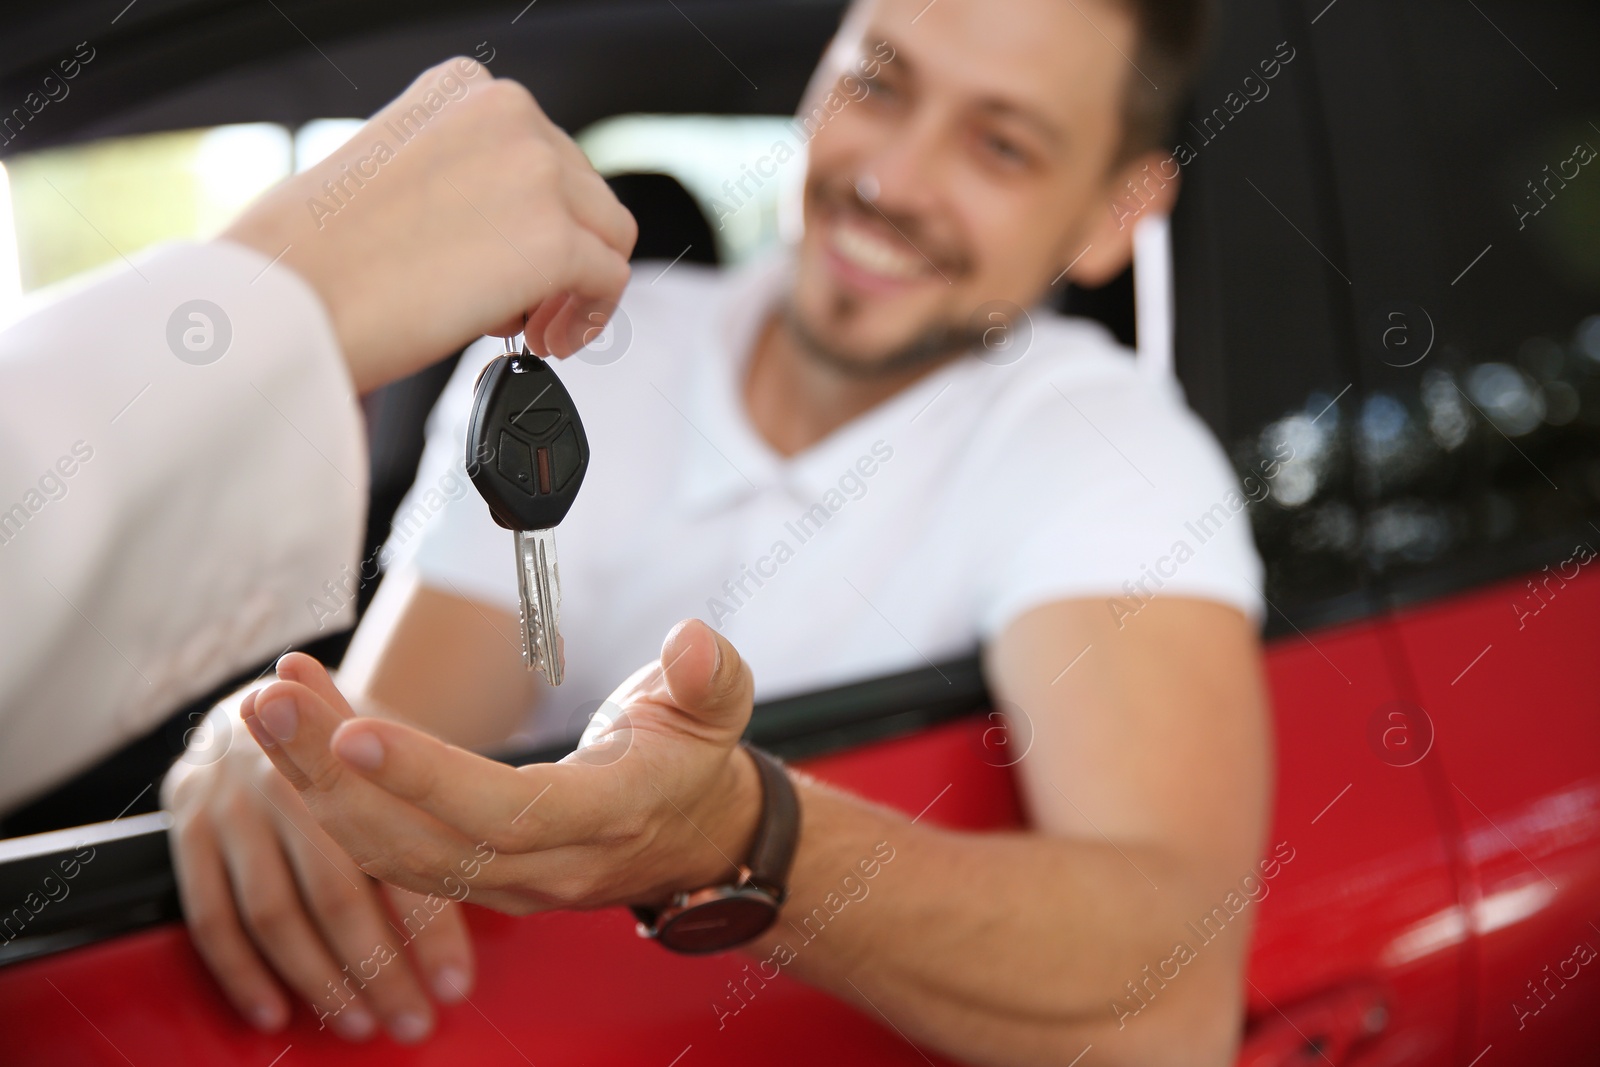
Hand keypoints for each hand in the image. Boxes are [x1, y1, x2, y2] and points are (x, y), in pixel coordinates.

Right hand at [162, 686, 475, 1042]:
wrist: (270, 694)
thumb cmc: (358, 742)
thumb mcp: (400, 755)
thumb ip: (435, 814)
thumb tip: (508, 893)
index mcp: (352, 760)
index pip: (400, 857)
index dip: (430, 927)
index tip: (457, 985)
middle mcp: (289, 781)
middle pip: (338, 892)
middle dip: (379, 967)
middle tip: (414, 1020)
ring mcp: (232, 806)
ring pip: (276, 912)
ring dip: (320, 979)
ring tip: (361, 1024)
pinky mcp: (187, 828)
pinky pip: (212, 914)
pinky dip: (242, 971)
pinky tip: (278, 1012)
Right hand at [222, 57, 636, 392]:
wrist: (285, 301)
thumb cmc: (311, 256)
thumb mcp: (388, 173)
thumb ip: (456, 178)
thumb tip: (498, 223)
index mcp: (461, 90)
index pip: (543, 149)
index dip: (538, 213)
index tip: (513, 258)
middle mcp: (508, 114)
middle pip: (583, 191)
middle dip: (559, 252)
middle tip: (518, 306)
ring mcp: (537, 173)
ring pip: (608, 232)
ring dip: (577, 285)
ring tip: (532, 327)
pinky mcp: (554, 240)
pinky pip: (610, 280)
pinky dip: (590, 317)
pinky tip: (546, 341)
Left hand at [238, 620, 762, 917]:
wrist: (694, 839)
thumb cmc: (693, 759)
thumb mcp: (721, 706)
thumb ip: (710, 675)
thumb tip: (692, 641)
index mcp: (607, 817)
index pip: (506, 812)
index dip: (428, 779)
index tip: (356, 730)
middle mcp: (547, 865)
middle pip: (423, 840)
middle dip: (336, 776)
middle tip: (272, 702)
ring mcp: (505, 882)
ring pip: (391, 852)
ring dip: (316, 783)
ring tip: (269, 705)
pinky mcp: (474, 876)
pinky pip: (388, 848)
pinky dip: (336, 793)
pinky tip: (302, 731)